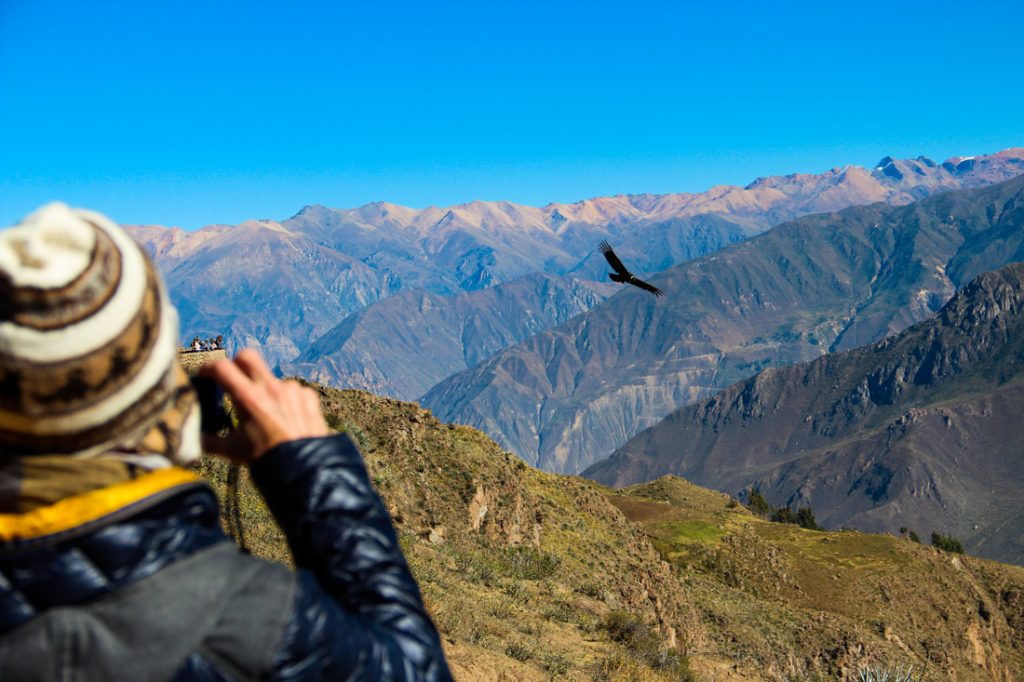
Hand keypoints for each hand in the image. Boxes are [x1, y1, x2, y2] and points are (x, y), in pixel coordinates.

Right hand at [198, 349, 329, 462]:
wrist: (303, 469)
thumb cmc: (266, 459)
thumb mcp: (233, 451)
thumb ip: (210, 441)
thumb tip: (194, 438)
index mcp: (248, 398)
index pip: (222, 367)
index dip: (209, 368)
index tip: (206, 375)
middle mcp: (270, 388)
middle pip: (248, 356)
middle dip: (237, 363)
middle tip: (234, 378)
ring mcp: (292, 390)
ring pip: (272, 377)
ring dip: (266, 388)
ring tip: (267, 410)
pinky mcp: (308, 396)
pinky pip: (294, 390)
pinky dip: (287, 399)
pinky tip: (287, 415)